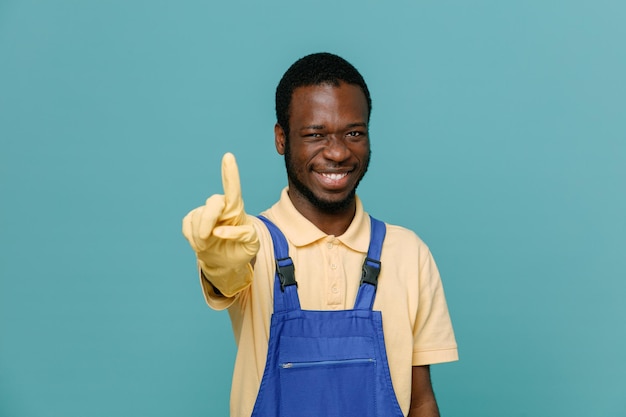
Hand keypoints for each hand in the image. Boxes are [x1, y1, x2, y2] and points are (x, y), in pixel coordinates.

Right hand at [182, 153, 259, 295]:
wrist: (225, 261)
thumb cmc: (241, 249)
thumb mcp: (252, 245)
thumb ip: (243, 235)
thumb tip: (219, 231)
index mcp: (236, 209)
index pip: (233, 189)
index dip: (230, 173)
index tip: (228, 157)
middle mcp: (221, 206)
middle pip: (212, 203)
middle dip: (207, 220)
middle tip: (206, 239)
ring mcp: (204, 212)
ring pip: (198, 219)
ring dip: (201, 237)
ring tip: (208, 245)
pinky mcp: (192, 219)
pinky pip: (187, 226)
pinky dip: (192, 239)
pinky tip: (201, 244)